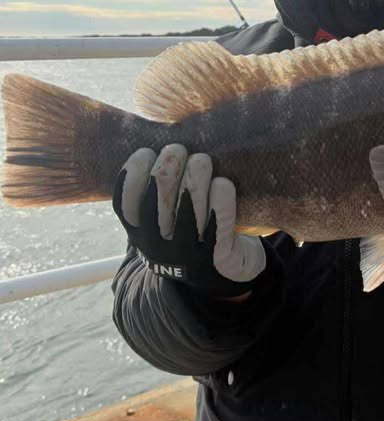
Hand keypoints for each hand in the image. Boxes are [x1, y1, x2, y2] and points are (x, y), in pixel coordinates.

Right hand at [112, 144, 265, 297]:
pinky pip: (218, 225)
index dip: (131, 175)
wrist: (220, 275)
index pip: (124, 204)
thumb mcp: (162, 219)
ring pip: (187, 211)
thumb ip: (154, 190)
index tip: (145, 152)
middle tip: (179, 149)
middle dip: (168, 167)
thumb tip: (154, 144)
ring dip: (195, 178)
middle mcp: (158, 246)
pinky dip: (220, 202)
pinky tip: (222, 183)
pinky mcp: (216, 256)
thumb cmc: (189, 232)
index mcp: (140, 234)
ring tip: (202, 159)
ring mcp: (186, 254)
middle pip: (157, 200)